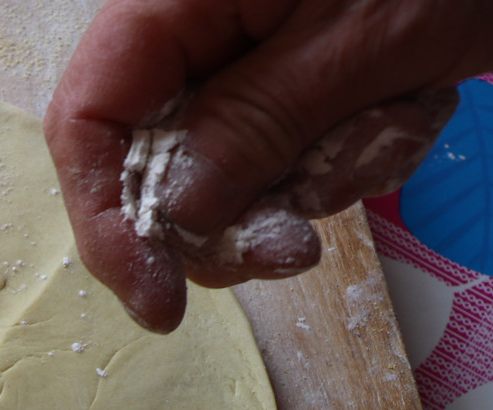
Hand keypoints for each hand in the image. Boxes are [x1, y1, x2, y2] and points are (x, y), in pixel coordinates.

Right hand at [44, 0, 492, 331]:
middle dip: (228, 216)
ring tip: (386, 131)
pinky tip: (403, 108)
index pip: (88, 117)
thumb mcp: (359, 44)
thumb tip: (174, 215)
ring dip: (307, 181)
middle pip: (153, 159)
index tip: (156, 298)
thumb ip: (254, 125)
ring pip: (228, 168)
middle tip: (296, 249)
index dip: (106, 217)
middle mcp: (196, 22)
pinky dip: (345, 154)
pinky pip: (290, 150)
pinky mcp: (296, 72)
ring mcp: (247, 48)